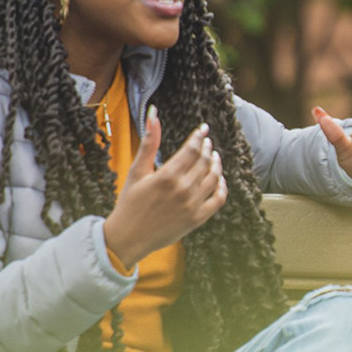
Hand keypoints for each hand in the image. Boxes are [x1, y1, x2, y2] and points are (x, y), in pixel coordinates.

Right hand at [102, 109, 226, 270]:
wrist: (129, 237)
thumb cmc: (130, 203)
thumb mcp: (137, 170)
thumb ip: (149, 142)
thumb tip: (154, 114)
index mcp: (167, 176)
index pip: (192, 149)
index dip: (199, 137)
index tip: (203, 129)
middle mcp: (183, 190)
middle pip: (204, 162)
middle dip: (207, 148)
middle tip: (207, 142)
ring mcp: (192, 205)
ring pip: (214, 178)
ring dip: (216, 164)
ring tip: (214, 157)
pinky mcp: (198, 219)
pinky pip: (219, 199)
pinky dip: (222, 187)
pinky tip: (219, 179)